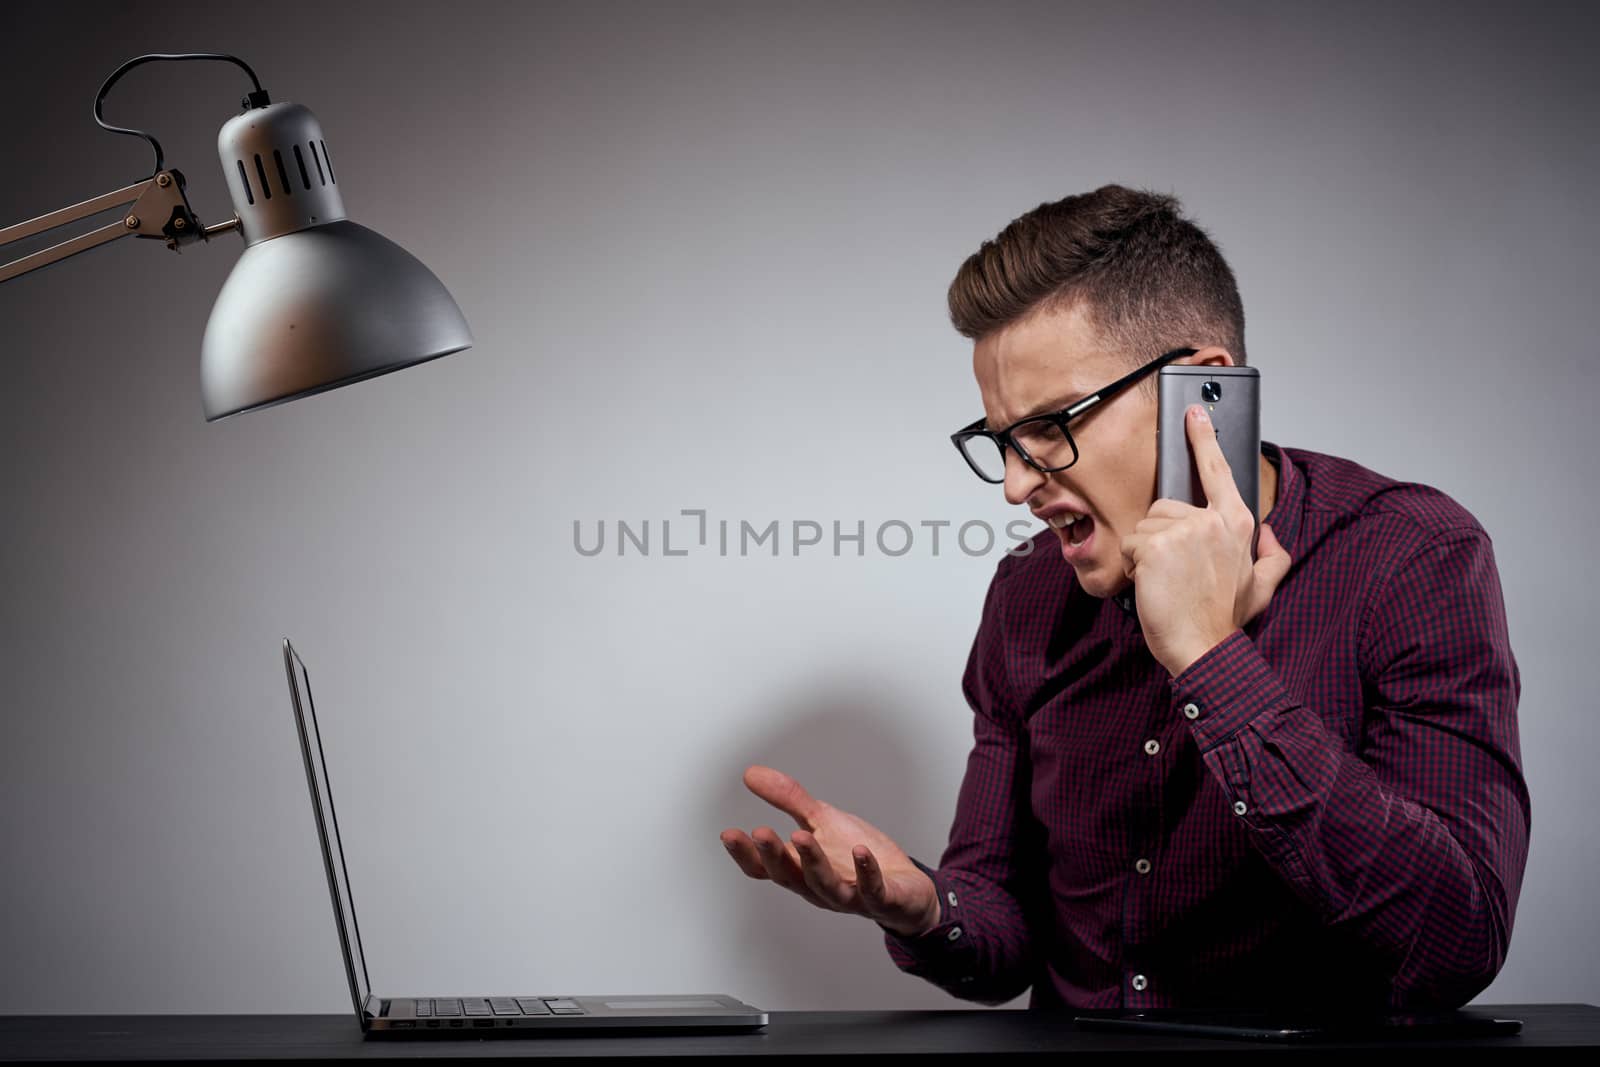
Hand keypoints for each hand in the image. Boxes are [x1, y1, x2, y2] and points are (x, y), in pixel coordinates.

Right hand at [720, 765, 940, 937]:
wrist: (906, 888)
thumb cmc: (857, 855)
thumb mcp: (822, 820)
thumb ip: (788, 799)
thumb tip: (750, 773)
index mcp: (800, 870)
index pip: (765, 868)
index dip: (746, 854)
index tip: (728, 833)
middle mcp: (818, 888)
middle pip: (789, 877)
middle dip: (774, 855)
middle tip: (759, 833)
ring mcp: (850, 897)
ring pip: (825, 885)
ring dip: (812, 862)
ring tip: (802, 837)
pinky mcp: (883, 900)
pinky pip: (873, 890)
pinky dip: (866, 872)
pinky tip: (860, 851)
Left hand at [1120, 404, 1292, 676]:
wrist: (1204, 649)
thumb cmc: (1224, 619)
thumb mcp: (1263, 587)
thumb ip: (1272, 556)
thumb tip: (1269, 535)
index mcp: (1238, 523)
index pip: (1218, 470)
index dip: (1204, 438)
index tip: (1194, 413)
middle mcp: (1213, 520)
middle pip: (1166, 506)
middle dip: (1162, 536)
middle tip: (1178, 571)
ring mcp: (1183, 530)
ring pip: (1145, 525)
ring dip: (1146, 553)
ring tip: (1167, 579)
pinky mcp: (1155, 544)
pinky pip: (1130, 543)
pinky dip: (1133, 565)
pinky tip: (1152, 583)